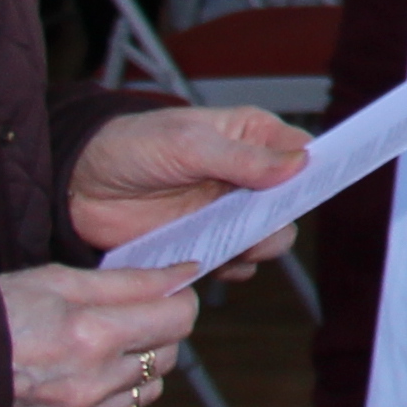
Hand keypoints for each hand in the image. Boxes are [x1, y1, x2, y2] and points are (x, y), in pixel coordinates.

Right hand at [0, 261, 197, 406]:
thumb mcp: (59, 280)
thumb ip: (131, 281)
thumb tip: (185, 274)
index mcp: (92, 337)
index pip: (178, 320)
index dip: (177, 302)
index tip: (165, 295)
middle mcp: (90, 387)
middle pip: (165, 358)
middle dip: (156, 334)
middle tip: (124, 320)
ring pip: (144, 394)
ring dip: (135, 371)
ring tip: (96, 353)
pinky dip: (108, 403)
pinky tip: (79, 384)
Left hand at [66, 105, 307, 271]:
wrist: (78, 184)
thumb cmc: (131, 146)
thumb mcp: (189, 144)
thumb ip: (243, 159)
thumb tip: (299, 165)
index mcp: (250, 138)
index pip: (302, 153)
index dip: (319, 169)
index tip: (328, 184)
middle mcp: (245, 176)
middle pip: (289, 204)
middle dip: (281, 218)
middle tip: (258, 225)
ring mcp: (224, 212)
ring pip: (266, 237)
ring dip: (257, 247)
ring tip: (235, 248)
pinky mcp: (201, 242)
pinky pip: (232, 262)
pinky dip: (230, 268)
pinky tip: (215, 264)